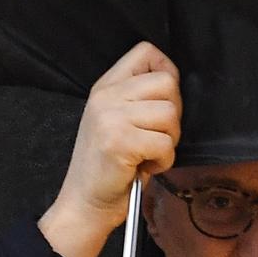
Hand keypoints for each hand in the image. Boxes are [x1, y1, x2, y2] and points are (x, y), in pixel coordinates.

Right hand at [39, 41, 181, 256]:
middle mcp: (105, 97)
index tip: (160, 102)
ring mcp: (110, 117)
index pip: (146, 52)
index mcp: (105, 87)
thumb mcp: (114, 120)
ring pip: (170, 114)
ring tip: (146, 153)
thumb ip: (137, 96)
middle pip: (167, 83)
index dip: (166, 73)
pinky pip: (165, 143)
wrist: (84, 204)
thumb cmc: (107, 167)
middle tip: (153, 137)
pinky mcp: (119, 141)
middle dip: (172, 115)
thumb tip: (173, 83)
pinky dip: (163, 161)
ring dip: (168, 141)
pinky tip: (144, 167)